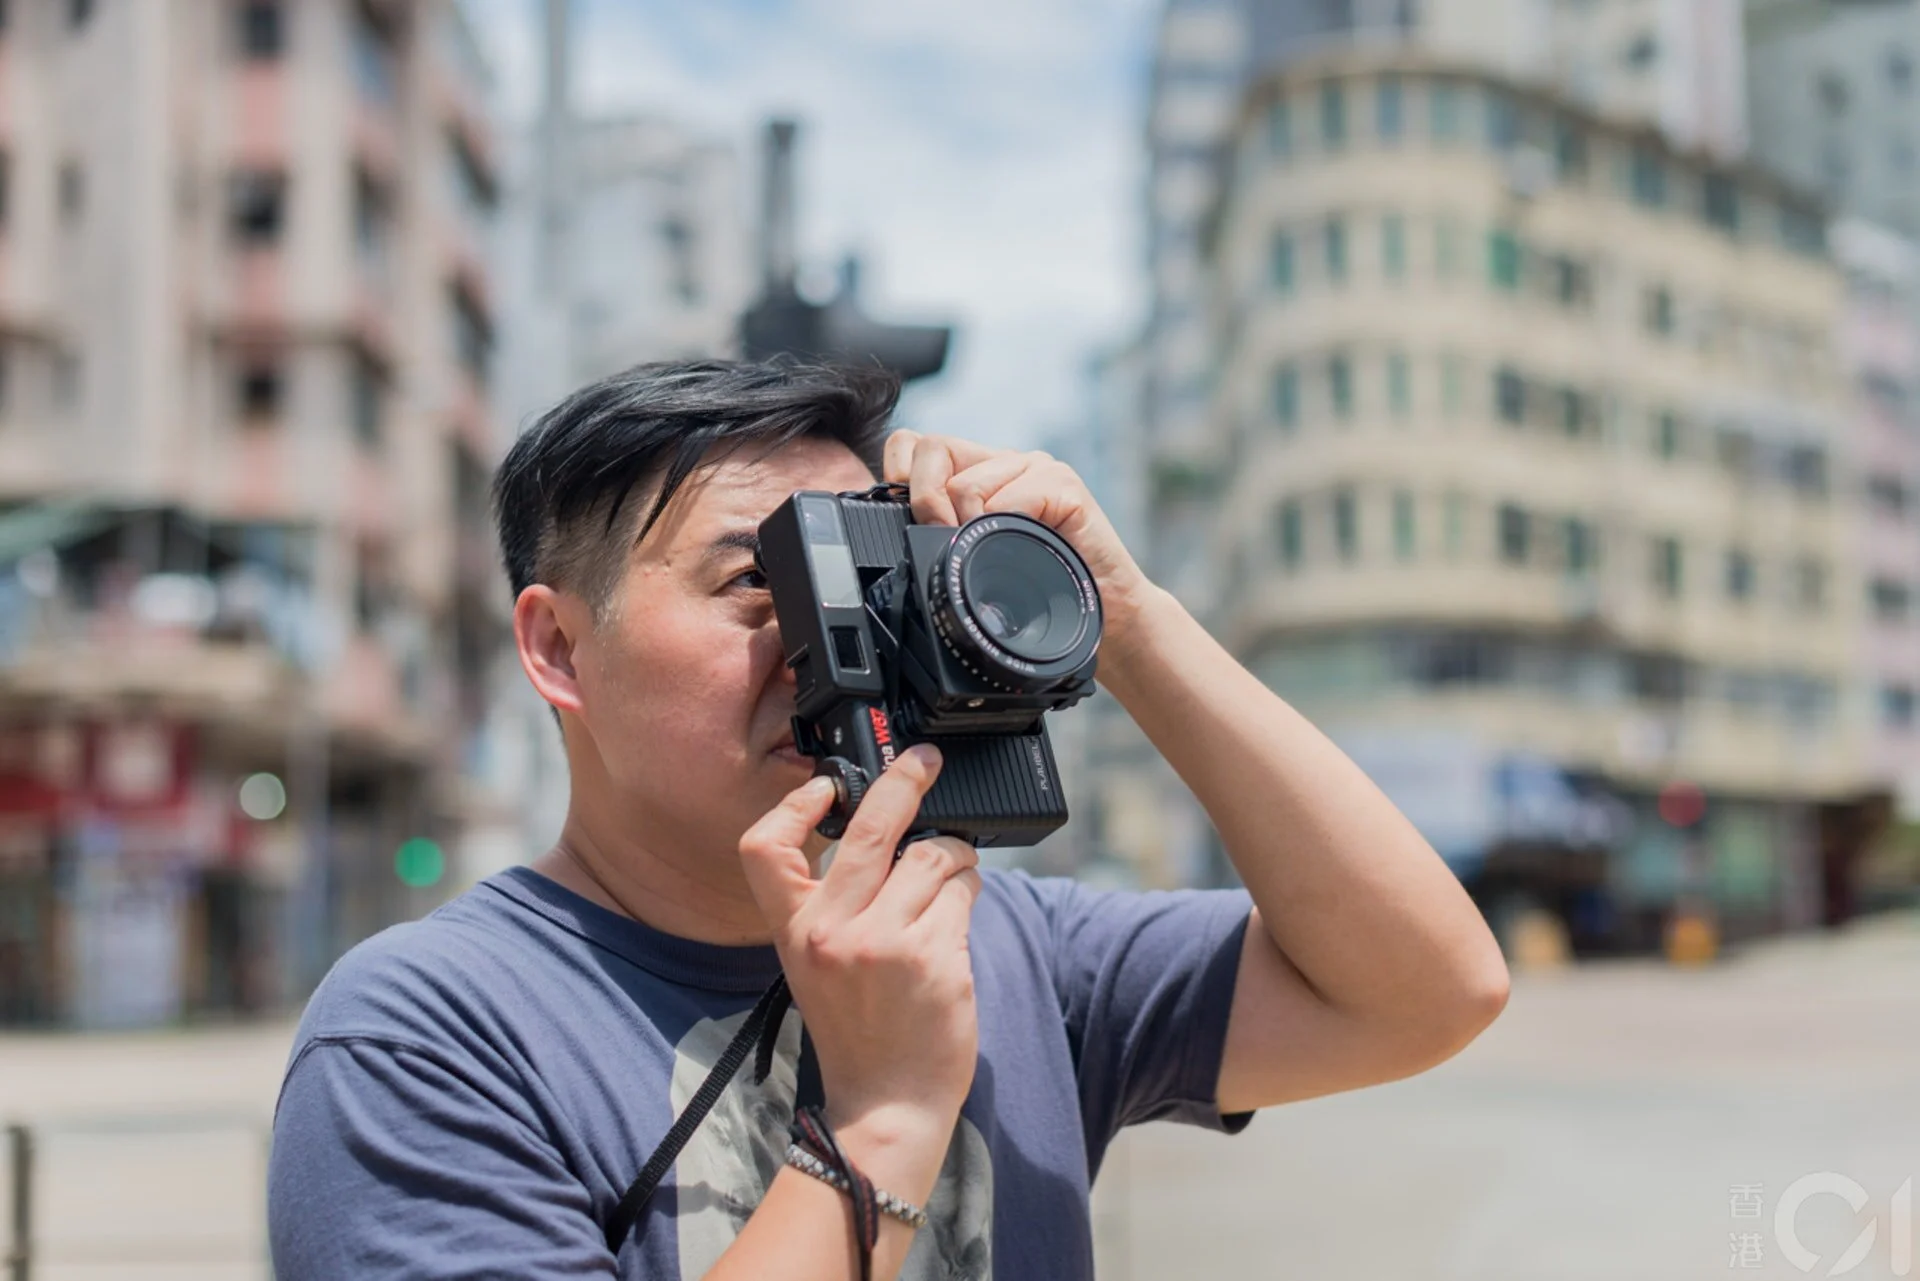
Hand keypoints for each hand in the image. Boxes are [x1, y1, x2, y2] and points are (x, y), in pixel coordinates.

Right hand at [737, 744, 980, 1202]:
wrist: (887, 1103)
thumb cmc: (858, 1031)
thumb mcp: (816, 964)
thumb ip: (835, 904)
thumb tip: (883, 832)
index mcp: (795, 930)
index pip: (765, 849)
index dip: (792, 806)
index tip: (825, 786)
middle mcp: (833, 930)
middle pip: (870, 827)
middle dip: (905, 781)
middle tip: (924, 761)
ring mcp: (885, 941)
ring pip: (933, 854)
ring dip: (952, 856)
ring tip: (949, 878)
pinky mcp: (934, 954)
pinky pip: (962, 890)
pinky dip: (969, 889)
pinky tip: (958, 911)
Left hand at [881, 430, 1155, 646]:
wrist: (1108, 614)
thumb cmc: (1042, 591)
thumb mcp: (978, 560)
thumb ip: (945, 534)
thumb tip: (899, 527)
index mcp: (978, 474)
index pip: (915, 444)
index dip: (900, 473)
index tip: (909, 520)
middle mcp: (1005, 463)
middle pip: (931, 450)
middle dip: (924, 501)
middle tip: (944, 540)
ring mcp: (1036, 469)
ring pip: (965, 484)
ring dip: (966, 527)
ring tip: (988, 557)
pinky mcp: (1064, 485)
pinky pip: (1010, 500)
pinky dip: (1004, 529)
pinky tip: (1020, 548)